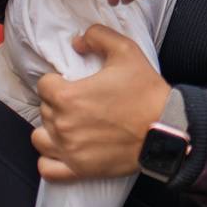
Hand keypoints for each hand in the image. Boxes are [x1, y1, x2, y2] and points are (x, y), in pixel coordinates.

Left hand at [32, 24, 169, 180]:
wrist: (167, 129)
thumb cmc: (146, 92)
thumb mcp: (126, 51)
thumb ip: (98, 36)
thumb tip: (77, 42)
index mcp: (68, 96)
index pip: (44, 85)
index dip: (58, 81)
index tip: (74, 83)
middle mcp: (63, 124)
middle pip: (44, 110)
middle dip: (59, 103)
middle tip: (82, 102)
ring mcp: (69, 150)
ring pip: (40, 138)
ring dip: (51, 130)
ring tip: (70, 125)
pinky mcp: (79, 170)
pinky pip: (47, 169)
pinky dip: (50, 160)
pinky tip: (63, 151)